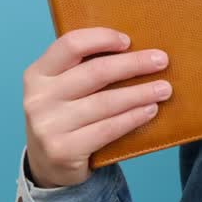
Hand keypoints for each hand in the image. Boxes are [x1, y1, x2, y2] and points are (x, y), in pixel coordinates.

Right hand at [22, 27, 171, 187]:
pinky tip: (150, 110)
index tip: (128, 41)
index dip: (101, 38)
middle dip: (134, 64)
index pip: (70, 45)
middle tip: (162, 60)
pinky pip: (108, 129)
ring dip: (141, 93)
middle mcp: (38, 98)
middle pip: (95, 72)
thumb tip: (136, 48)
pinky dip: (133, 117)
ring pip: (106, 102)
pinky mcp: (63, 150)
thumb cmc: (66, 115)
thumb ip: (83, 68)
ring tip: (164, 89)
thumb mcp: (63, 88)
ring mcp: (48, 126)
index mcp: (38, 74)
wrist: (48, 163)